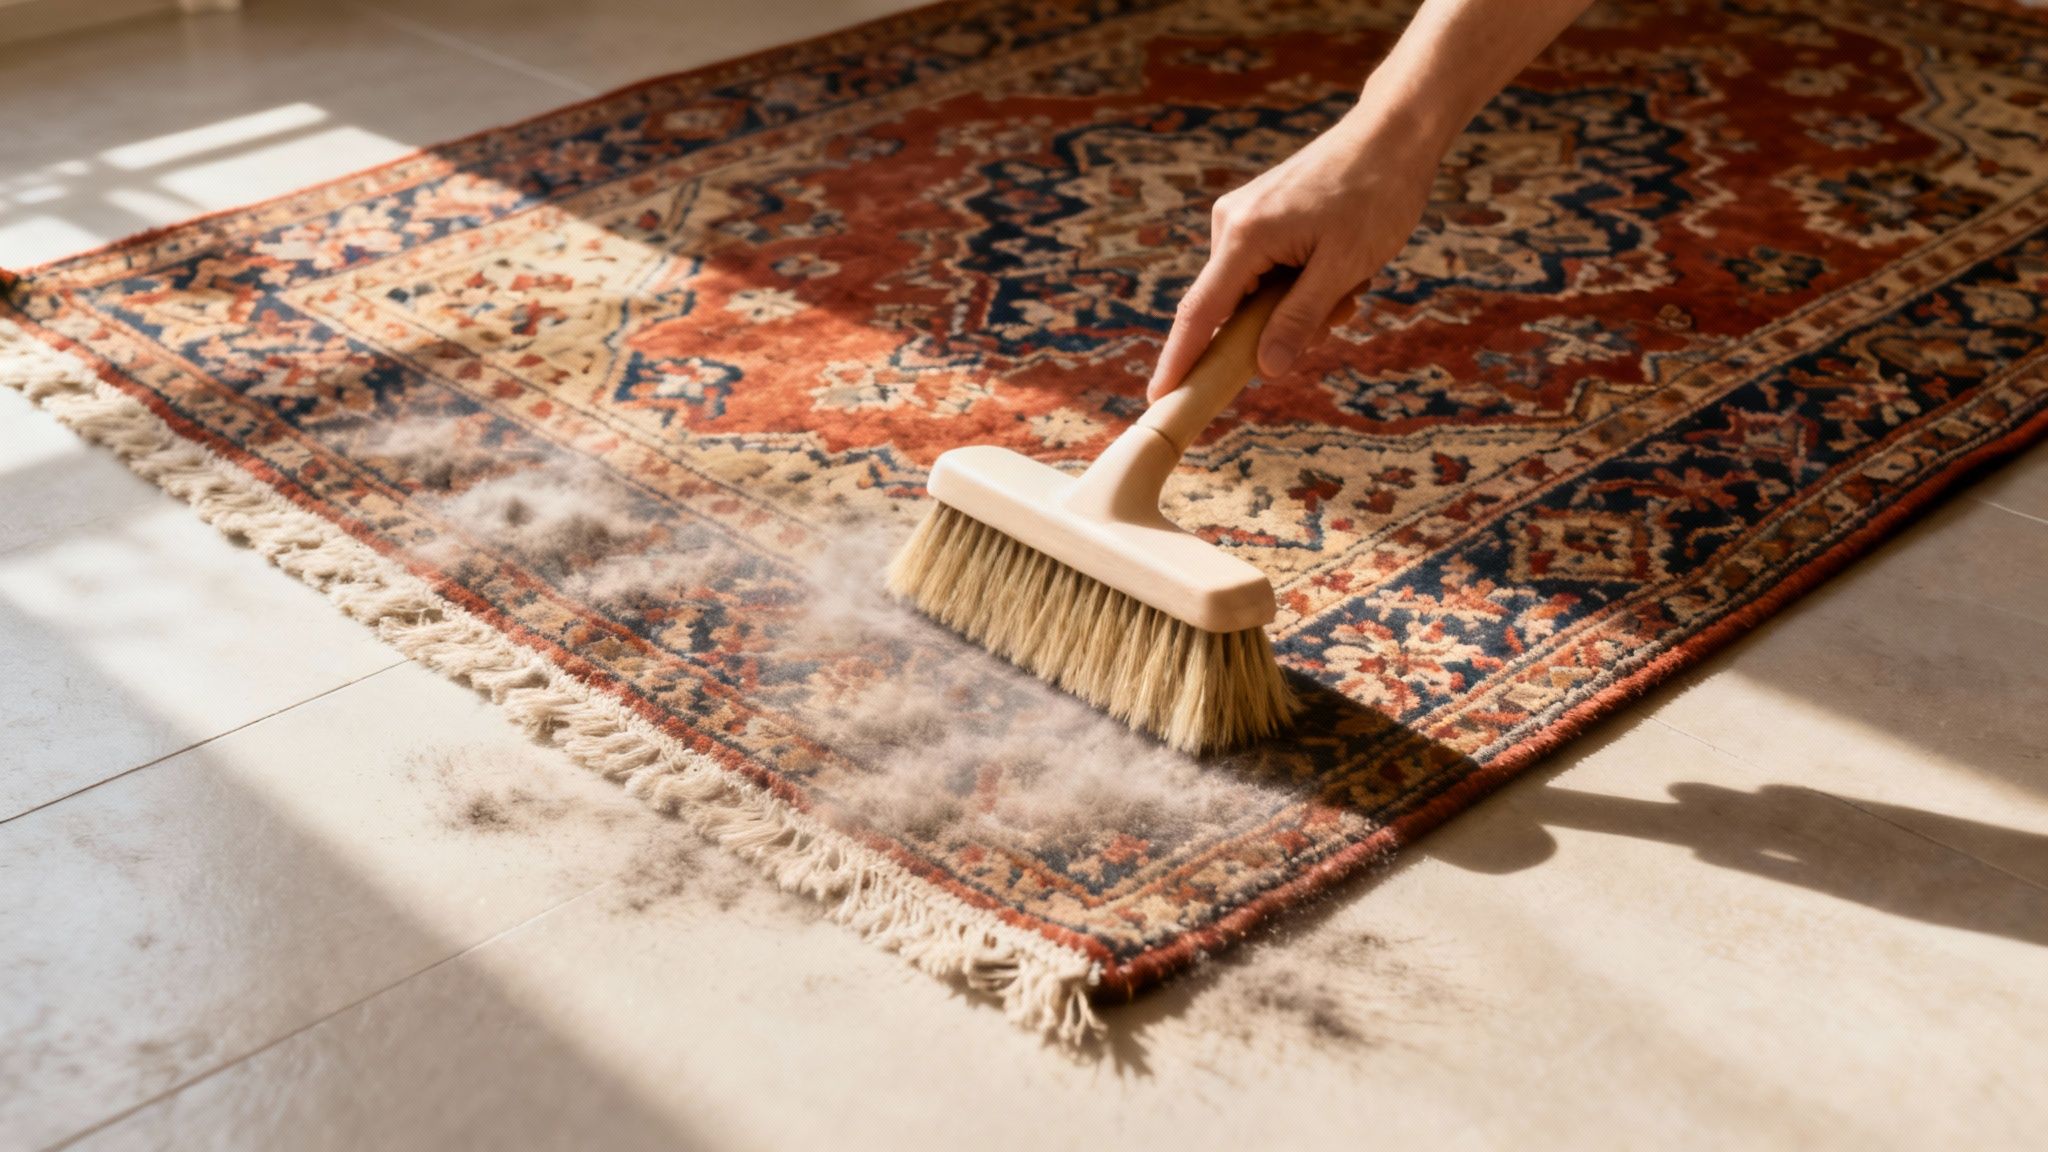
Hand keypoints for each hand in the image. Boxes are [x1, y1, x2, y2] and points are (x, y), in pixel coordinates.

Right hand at [1147, 106, 1440, 400]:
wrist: (1394, 132)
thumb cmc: (1374, 194)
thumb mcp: (1342, 268)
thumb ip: (1299, 319)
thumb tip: (1265, 369)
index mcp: (1244, 235)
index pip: (1200, 314)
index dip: (1180, 361)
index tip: (1159, 398)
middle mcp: (1231, 224)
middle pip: (1233, 309)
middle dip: (1281, 326)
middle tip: (1340, 311)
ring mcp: (1244, 217)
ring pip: (1257, 293)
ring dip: (1302, 303)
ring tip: (1351, 280)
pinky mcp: (1260, 215)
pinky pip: (1269, 271)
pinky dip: (1302, 282)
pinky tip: (1341, 265)